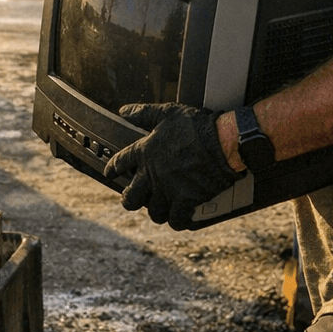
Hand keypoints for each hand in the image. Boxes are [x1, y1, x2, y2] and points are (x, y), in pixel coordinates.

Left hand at [102, 103, 240, 229]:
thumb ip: (143, 113)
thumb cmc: (197, 125)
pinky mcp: (186, 200)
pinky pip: (177, 220)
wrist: (223, 141)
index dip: (112, 169)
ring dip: (157, 211)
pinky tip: (181, 217)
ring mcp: (169, 189)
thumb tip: (123, 111)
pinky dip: (178, 220)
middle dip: (130, 201)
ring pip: (154, 212)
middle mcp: (152, 174)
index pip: (120, 163)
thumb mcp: (167, 113)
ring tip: (160, 207)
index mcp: (145, 152)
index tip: (110, 173)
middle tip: (134, 199)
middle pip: (130, 199)